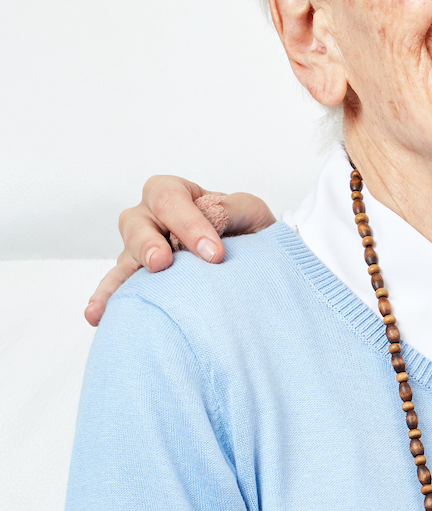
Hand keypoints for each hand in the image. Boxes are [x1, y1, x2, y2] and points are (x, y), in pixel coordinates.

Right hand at [84, 176, 275, 325]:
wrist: (254, 261)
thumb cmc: (246, 230)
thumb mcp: (249, 211)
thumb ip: (232, 209)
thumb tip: (213, 214)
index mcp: (174, 194)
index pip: (171, 200)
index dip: (188, 223)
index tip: (214, 254)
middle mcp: (149, 218)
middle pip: (136, 224)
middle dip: (148, 244)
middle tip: (162, 263)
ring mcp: (139, 250)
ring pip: (123, 258)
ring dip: (118, 278)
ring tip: (111, 301)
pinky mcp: (138, 279)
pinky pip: (119, 287)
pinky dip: (108, 300)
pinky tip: (98, 316)